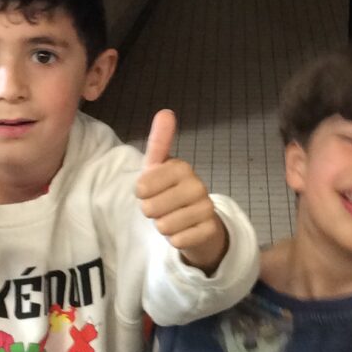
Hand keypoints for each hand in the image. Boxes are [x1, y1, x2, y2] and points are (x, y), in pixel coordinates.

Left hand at [136, 109, 228, 274]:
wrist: (198, 220)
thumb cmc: (171, 191)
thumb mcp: (159, 167)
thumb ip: (159, 142)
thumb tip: (166, 111)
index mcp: (182, 167)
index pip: (143, 186)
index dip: (141, 193)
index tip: (149, 190)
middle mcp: (198, 185)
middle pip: (151, 208)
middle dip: (151, 212)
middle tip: (162, 206)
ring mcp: (207, 208)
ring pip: (164, 226)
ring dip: (163, 226)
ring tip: (172, 218)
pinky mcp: (210, 230)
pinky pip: (178, 240)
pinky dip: (175, 239)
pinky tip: (183, 231)